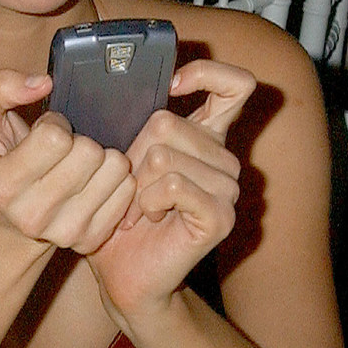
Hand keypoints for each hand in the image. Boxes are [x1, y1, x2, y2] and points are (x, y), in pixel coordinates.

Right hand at [0, 70, 135, 254]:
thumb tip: (43, 82)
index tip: (45, 133)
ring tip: (81, 165)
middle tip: (65, 150)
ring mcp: (63, 232)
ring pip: (115, 170)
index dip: (54, 124)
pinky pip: (128, 190)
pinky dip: (115, 179)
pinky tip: (95, 182)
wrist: (5, 222)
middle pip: (89, 153)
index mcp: (1, 185)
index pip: (55, 138)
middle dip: (80, 140)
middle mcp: (31, 215)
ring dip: (102, 158)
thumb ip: (0, 86)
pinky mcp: (91, 240)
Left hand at [85, 60, 255, 321]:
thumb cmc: (114, 214)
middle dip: (128, 156)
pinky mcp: (221, 215)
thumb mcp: (114, 159)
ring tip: (136, 208)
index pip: (233, 85)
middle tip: (127, 188)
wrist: (121, 273)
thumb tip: (116, 80)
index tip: (171, 86)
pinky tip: (147, 218)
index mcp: (203, 137)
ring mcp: (227, 187)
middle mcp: (222, 158)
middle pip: (165, 122)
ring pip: (163, 154)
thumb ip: (125, 120)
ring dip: (134, 185)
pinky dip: (145, 202)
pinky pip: (171, 184)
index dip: (206, 74)